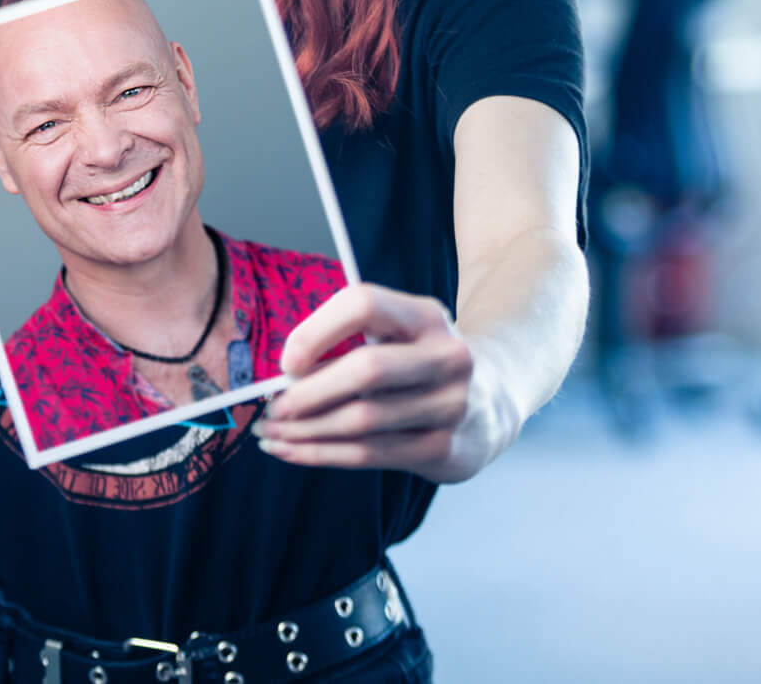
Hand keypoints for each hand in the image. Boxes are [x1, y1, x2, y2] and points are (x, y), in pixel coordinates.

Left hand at [252, 282, 516, 483]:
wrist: (490, 400)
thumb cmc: (417, 363)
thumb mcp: (397, 335)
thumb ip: (347, 344)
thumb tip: (281, 377)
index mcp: (425, 316)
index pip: (364, 304)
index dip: (317, 330)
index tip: (286, 361)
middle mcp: (446, 356)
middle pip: (365, 369)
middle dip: (308, 392)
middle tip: (271, 407)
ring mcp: (451, 405)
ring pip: (362, 420)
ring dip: (306, 430)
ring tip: (271, 433)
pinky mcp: (444, 449)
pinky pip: (369, 454)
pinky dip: (322, 454)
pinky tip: (293, 451)